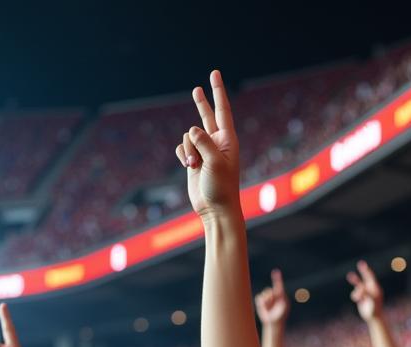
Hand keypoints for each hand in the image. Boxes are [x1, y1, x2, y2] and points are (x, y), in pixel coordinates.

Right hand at [176, 70, 240, 218]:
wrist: (215, 210)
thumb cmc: (221, 188)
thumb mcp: (214, 162)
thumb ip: (203, 142)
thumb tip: (192, 130)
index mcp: (228, 140)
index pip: (222, 109)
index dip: (218, 91)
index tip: (214, 73)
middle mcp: (217, 143)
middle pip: (208, 116)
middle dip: (202, 103)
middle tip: (198, 88)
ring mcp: (204, 152)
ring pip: (188, 136)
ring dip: (187, 149)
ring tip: (194, 165)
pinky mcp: (194, 161)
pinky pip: (182, 148)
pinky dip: (182, 155)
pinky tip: (188, 167)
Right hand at [255, 268, 289, 325]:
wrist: (273, 324)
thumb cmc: (279, 317)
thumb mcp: (282, 309)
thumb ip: (281, 300)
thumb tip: (279, 294)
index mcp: (281, 296)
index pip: (279, 285)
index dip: (277, 278)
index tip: (276, 271)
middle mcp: (274, 295)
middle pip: (269, 291)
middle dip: (269, 298)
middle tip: (271, 305)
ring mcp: (268, 298)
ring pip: (263, 295)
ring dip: (265, 303)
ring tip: (268, 309)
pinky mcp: (262, 301)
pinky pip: (259, 298)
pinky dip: (261, 304)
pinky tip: (264, 309)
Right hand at [346, 260, 382, 321]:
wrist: (373, 317)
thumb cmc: (375, 308)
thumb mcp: (372, 300)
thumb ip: (367, 292)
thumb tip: (361, 286)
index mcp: (375, 288)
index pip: (370, 277)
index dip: (366, 270)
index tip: (362, 264)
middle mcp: (371, 289)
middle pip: (365, 278)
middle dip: (363, 271)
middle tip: (360, 263)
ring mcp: (366, 293)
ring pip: (358, 287)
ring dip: (356, 291)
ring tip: (356, 297)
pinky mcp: (361, 298)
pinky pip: (355, 293)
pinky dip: (355, 295)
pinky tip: (356, 299)